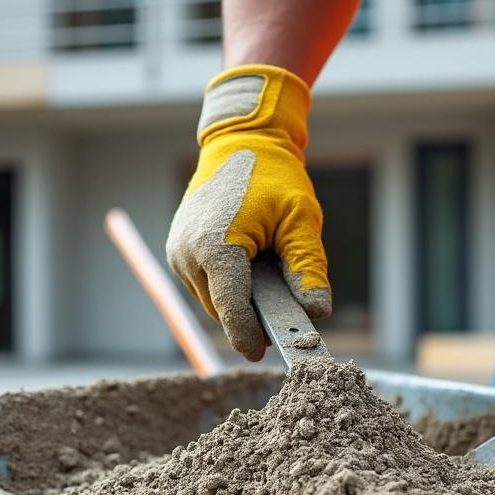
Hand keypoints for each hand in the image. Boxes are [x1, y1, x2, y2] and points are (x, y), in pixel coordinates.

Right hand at [167, 65, 330, 360]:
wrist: (242, 140)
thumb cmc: (274, 176)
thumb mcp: (301, 221)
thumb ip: (308, 269)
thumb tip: (317, 313)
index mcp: (217, 247)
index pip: (230, 310)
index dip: (248, 337)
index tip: (264, 354)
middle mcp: (188, 253)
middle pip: (221, 309)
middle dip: (250, 318)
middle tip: (283, 316)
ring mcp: (178, 252)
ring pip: (211, 299)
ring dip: (238, 300)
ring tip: (267, 279)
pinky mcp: (177, 249)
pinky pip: (204, 283)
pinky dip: (227, 285)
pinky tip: (250, 267)